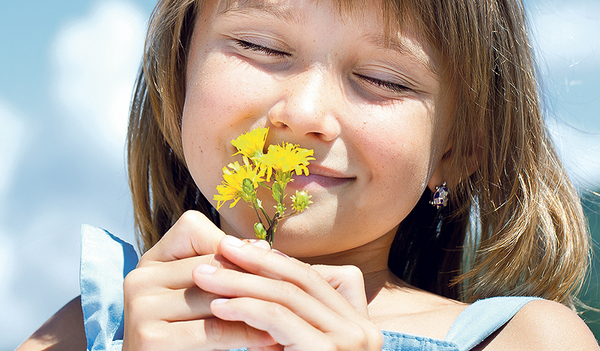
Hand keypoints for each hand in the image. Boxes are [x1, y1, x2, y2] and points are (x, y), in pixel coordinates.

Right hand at [122, 211, 275, 350]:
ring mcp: (140, 307)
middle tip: (289, 287)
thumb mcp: (201, 298)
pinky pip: (213, 329)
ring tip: (286, 313)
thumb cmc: (188, 337)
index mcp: (149, 261)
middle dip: (251, 277)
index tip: (265, 258)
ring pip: (214, 296)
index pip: (193, 229)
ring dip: (255, 306)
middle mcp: (138, 278)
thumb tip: (263, 247)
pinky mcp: (150, 338)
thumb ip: (224, 270)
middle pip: (209, 264)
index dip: (231, 244)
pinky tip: (269, 338)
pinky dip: (245, 334)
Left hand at [193, 235, 383, 350]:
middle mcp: (363, 329)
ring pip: (287, 295)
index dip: (272, 261)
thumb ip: (286, 315)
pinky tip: (218, 306)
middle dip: (255, 261)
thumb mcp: (294, 345)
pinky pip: (279, 320)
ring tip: (205, 276)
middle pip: (300, 280)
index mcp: (357, 323)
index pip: (310, 279)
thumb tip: (255, 268)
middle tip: (219, 247)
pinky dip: (245, 308)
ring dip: (241, 281)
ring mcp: (351, 342)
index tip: (238, 251)